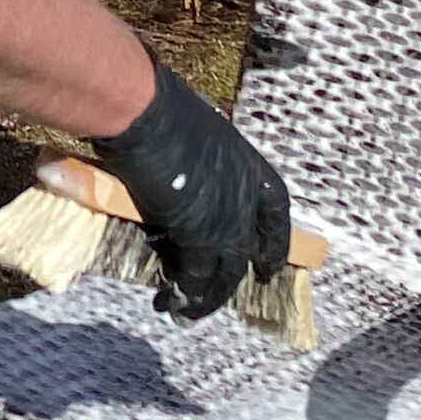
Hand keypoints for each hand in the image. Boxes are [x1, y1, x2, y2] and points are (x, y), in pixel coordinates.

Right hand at [85, 59, 291, 320]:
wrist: (144, 110)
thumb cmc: (158, 106)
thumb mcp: (192, 129)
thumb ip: (195, 158)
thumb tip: (176, 164)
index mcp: (247, 163)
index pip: (276, 208)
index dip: (275, 240)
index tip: (270, 264)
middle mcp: (244, 194)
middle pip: (248, 247)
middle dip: (236, 278)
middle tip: (221, 298)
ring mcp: (226, 216)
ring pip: (225, 271)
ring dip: (207, 298)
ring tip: (186, 313)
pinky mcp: (198, 233)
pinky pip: (195, 275)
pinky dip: (183, 293)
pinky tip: (168, 301)